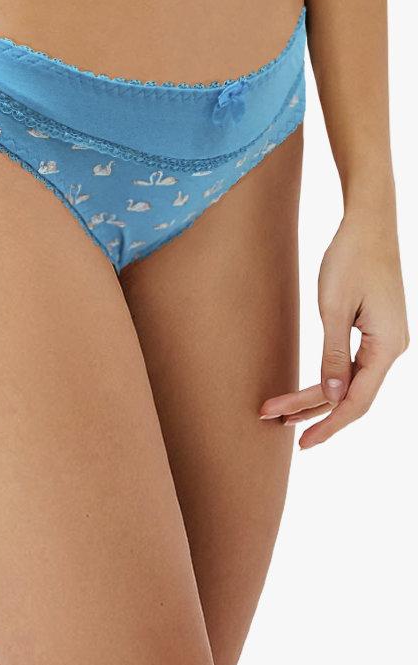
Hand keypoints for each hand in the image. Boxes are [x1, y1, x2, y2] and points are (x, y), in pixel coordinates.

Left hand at [259, 213, 408, 448]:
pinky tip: (308, 390)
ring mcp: (386, 340)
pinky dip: (327, 379)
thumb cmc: (351, 258)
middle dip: (312, 410)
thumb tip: (332, 396)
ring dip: (316, 397)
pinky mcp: (376, 331)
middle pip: (351, 395)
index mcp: (387, 346)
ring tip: (282, 412)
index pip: (357, 401)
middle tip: (273, 421)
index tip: (302, 442)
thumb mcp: (335, 308)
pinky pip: (353, 367)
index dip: (328, 424)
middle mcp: (392, 348)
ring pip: (350, 382)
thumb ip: (334, 355)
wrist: (368, 222)